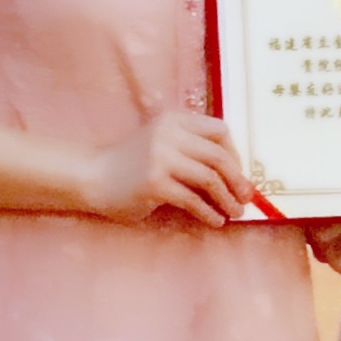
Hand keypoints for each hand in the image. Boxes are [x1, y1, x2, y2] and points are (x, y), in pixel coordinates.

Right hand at [83, 110, 251, 228]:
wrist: (95, 177)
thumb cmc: (133, 165)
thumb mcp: (163, 144)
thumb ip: (192, 150)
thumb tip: (236, 176)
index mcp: (175, 120)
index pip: (220, 130)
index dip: (235, 153)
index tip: (238, 174)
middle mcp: (169, 134)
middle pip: (219, 156)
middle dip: (238, 180)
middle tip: (245, 198)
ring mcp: (161, 157)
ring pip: (209, 179)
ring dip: (226, 199)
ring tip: (234, 213)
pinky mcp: (155, 183)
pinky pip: (193, 200)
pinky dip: (209, 212)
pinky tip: (214, 220)